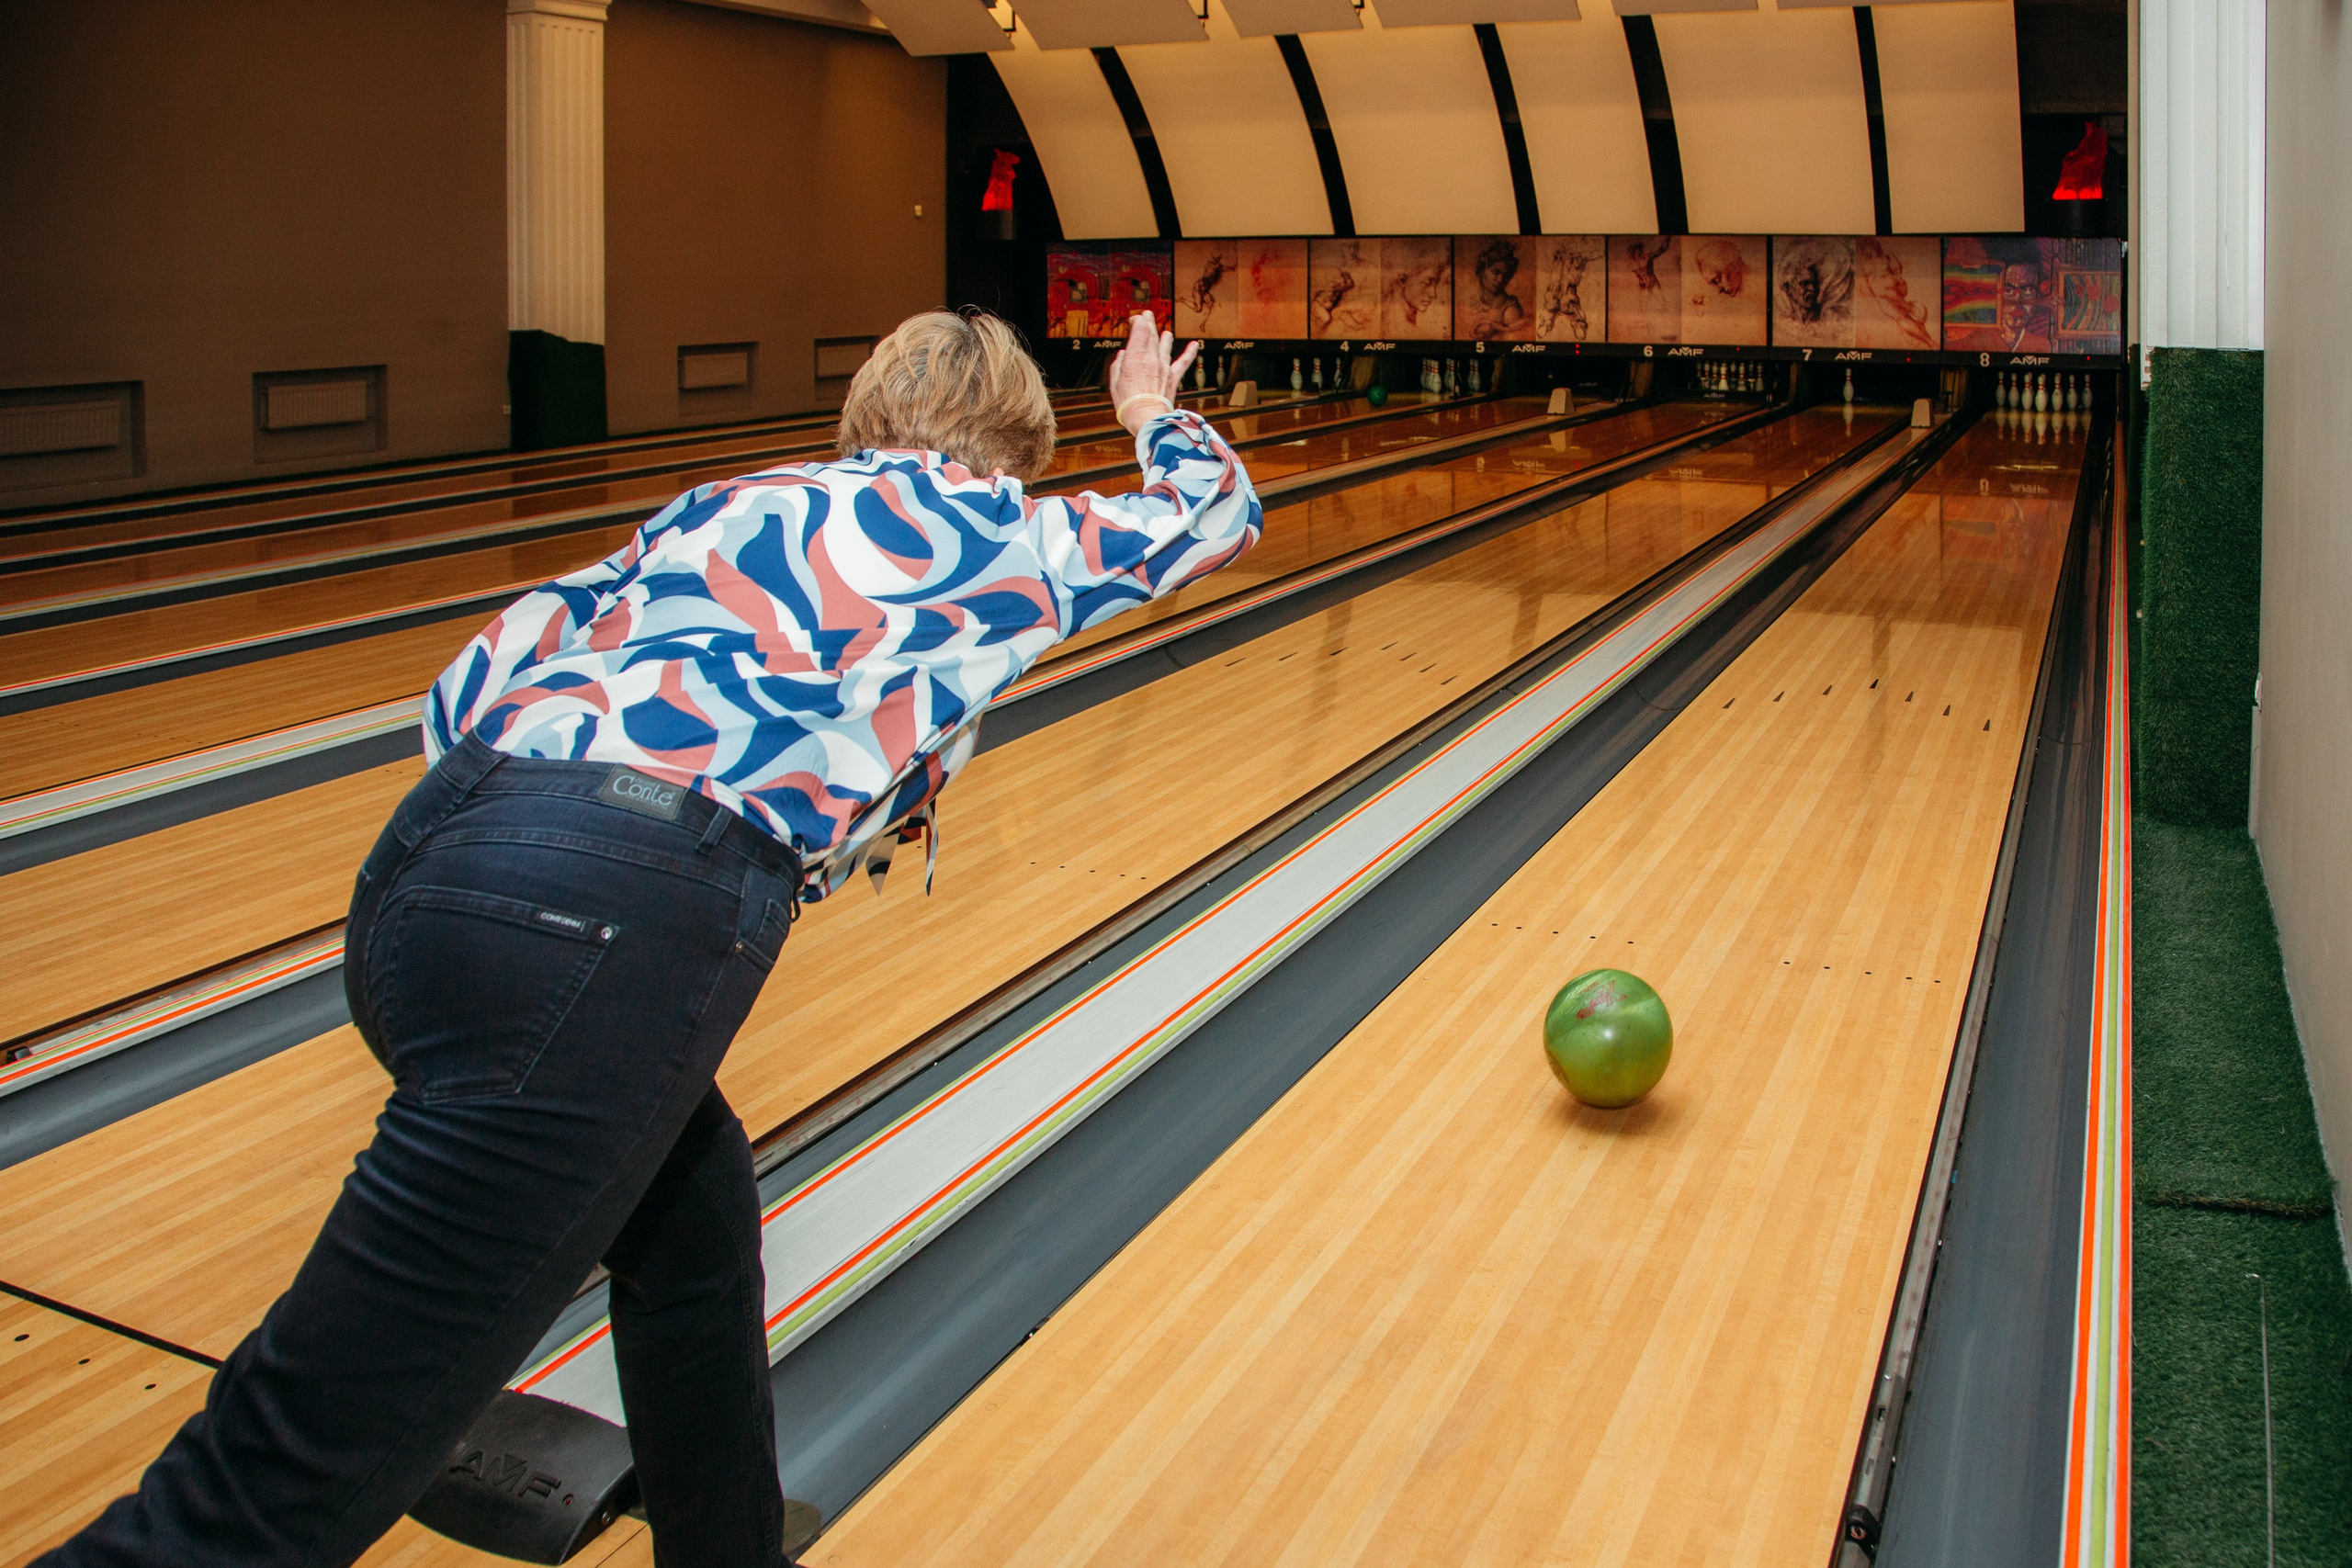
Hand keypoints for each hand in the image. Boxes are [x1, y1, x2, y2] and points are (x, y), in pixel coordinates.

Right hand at [1107, 312, 1197, 434]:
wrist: (1146, 416)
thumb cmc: (1129, 402)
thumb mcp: (1115, 382)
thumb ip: (1118, 365)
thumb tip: (1122, 356)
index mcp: (1135, 356)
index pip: (1140, 329)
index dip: (1138, 321)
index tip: (1134, 320)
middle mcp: (1151, 358)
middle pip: (1152, 334)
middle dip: (1149, 322)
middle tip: (1147, 315)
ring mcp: (1164, 367)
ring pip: (1165, 345)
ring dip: (1165, 337)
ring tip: (1165, 332)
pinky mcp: (1173, 378)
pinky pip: (1183, 362)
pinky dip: (1190, 353)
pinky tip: (1195, 345)